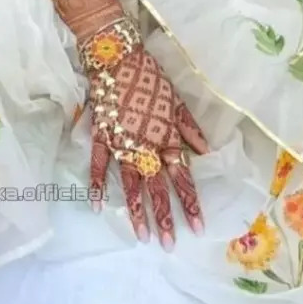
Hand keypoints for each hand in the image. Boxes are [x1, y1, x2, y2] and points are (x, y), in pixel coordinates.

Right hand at [84, 23, 208, 247]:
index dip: (190, 203)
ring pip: (130, 183)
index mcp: (166, 137)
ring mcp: (121, 142)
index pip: (182, 177)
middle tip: (169, 245)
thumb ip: (189, 128)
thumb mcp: (176, 100)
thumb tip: (206, 151)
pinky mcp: (100, 135)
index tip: (197, 228)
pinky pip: (97, 164)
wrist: (116, 57)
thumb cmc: (149, 77)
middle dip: (164, 217)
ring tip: (142, 236)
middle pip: (157, 187)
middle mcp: (145, 145)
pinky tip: (98, 207)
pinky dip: (96, 185)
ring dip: (136, 210)